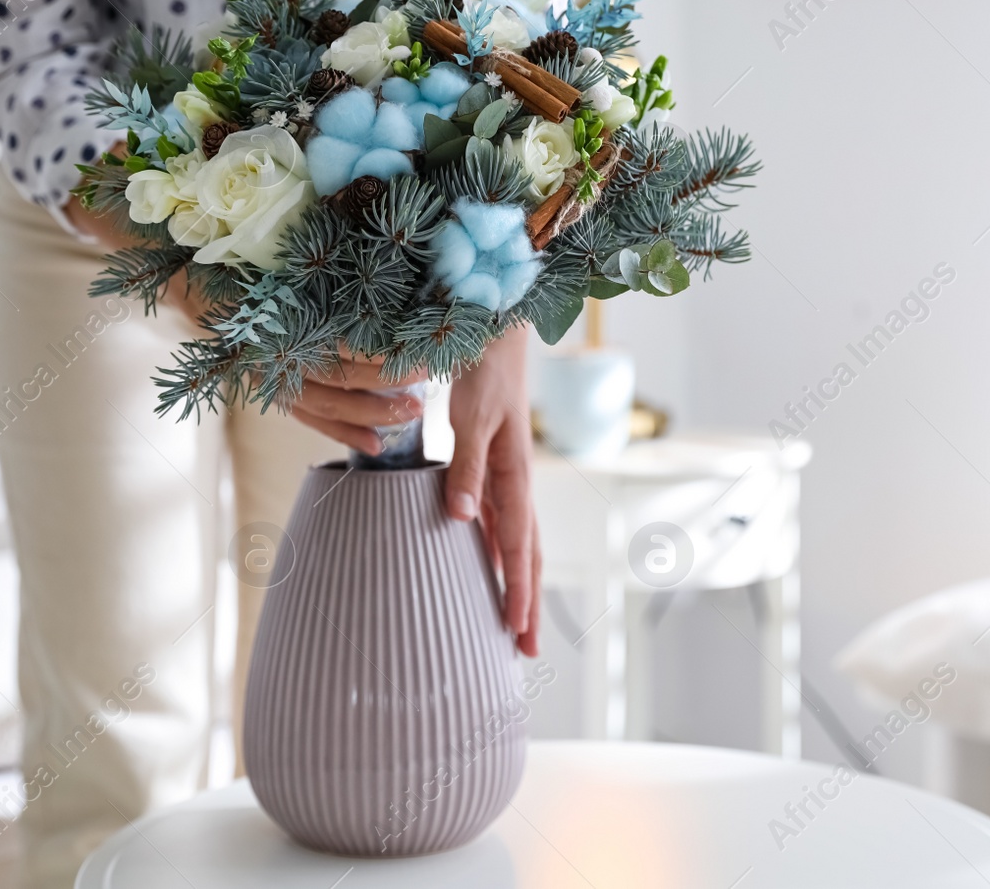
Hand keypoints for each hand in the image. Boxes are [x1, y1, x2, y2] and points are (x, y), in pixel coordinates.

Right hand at [67, 176, 424, 450]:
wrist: (138, 228)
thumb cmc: (196, 196)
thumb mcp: (237, 181)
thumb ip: (282, 172)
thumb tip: (355, 129)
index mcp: (252, 288)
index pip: (318, 331)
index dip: (368, 347)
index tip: (415, 347)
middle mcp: (249, 327)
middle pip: (324, 372)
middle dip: (379, 382)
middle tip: (429, 381)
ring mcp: (249, 353)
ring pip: (313, 399)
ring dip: (366, 412)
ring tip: (413, 416)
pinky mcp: (254, 366)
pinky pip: (298, 407)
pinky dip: (337, 427)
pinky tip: (375, 441)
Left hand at [447, 327, 539, 655]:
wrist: (493, 336)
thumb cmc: (484, 374)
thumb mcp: (472, 418)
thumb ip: (467, 468)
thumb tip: (461, 518)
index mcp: (515, 477)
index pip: (518, 547)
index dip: (517, 590)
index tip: (516, 630)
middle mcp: (516, 485)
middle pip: (528, 557)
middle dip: (528, 605)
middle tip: (528, 652)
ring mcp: (507, 480)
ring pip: (518, 545)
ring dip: (518, 585)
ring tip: (516, 625)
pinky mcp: (494, 470)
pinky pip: (501, 524)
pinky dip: (500, 555)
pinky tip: (490, 570)